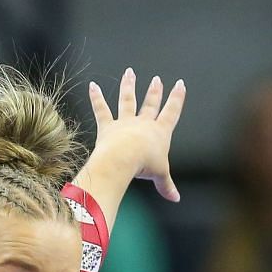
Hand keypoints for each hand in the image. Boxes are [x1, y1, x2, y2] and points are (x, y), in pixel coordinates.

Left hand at [85, 67, 186, 202]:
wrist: (124, 159)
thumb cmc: (144, 167)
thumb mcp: (160, 176)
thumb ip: (167, 185)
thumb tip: (176, 199)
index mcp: (160, 132)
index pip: (172, 112)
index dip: (176, 98)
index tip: (180, 84)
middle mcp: (143, 124)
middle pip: (150, 104)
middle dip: (155, 92)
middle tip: (157, 80)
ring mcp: (125, 123)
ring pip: (127, 100)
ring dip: (128, 86)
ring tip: (129, 72)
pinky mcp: (108, 126)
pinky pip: (101, 110)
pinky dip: (96, 97)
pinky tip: (92, 85)